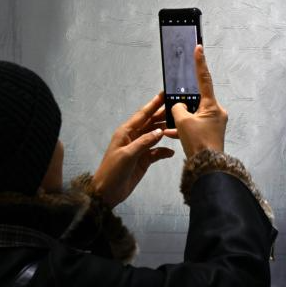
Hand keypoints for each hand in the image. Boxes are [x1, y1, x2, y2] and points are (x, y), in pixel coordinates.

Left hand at [91, 90, 177, 207]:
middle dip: (163, 115)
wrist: (107, 192)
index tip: (164, 93)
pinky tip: (171, 152)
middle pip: (151, 123)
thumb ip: (144, 142)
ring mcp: (140, 148)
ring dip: (165, 132)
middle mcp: (134, 137)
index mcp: (126, 132)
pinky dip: (164, 151)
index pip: (142, 115)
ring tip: (178, 127)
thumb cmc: (112, 171)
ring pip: (155, 136)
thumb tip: (160, 131)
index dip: (153, 104)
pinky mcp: (144, 160)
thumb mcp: (127, 155)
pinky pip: (157, 152)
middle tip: (177, 107)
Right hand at [171, 45, 227, 157]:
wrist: (208, 167)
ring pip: (195, 115)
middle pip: (197, 101)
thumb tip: (180, 107)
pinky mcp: (212, 133)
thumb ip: (178, 109)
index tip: (199, 48)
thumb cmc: (198, 144)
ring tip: (175, 129)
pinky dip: (185, 128)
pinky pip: (196, 125)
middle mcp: (217, 112)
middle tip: (178, 115)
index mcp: (212, 105)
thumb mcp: (182, 122)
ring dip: (184, 120)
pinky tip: (173, 135)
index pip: (204, 79)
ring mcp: (215, 123)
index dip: (200, 63)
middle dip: (185, 106)